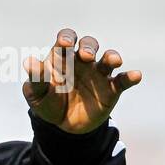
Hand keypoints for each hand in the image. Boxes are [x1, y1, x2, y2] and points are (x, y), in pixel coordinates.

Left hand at [23, 28, 141, 133]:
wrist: (62, 126)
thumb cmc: (47, 102)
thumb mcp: (36, 94)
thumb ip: (36, 78)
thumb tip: (29, 62)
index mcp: (61, 59)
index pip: (65, 40)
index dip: (67, 38)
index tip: (66, 43)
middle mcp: (82, 62)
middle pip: (89, 45)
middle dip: (89, 47)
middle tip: (86, 56)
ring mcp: (98, 74)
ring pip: (109, 58)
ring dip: (112, 57)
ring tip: (113, 61)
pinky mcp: (111, 89)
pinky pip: (123, 80)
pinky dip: (130, 76)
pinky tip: (135, 76)